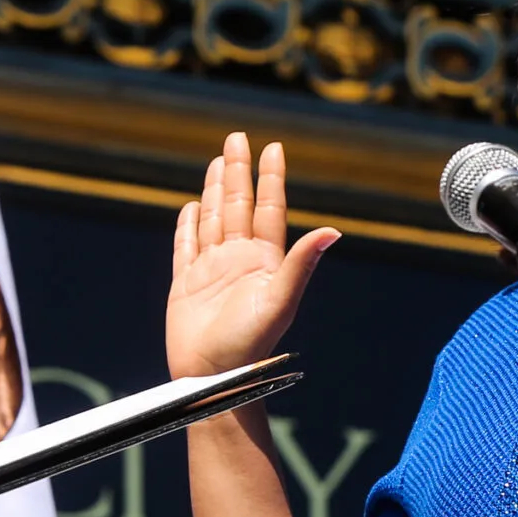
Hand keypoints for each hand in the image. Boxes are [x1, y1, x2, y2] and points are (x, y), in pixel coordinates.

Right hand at [167, 133, 336, 378]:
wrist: (214, 379)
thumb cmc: (249, 346)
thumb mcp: (279, 301)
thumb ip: (301, 264)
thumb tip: (331, 231)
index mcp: (263, 261)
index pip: (268, 209)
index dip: (270, 178)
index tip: (273, 148)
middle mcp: (239, 261)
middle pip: (238, 205)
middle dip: (238, 171)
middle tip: (236, 137)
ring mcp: (212, 271)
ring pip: (214, 219)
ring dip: (215, 190)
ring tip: (217, 161)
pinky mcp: (186, 285)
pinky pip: (186, 247)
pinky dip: (188, 226)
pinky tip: (190, 207)